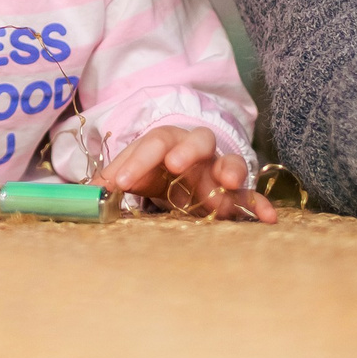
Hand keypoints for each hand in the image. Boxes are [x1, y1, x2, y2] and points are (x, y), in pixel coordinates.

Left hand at [99, 124, 279, 221]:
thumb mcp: (133, 174)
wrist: (182, 172)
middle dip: (187, 150)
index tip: (119, 182)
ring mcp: (220, 170)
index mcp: (167, 143)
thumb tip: (88, 193)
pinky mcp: (236, 193)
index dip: (136, 160)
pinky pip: (252, 196)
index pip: (153, 142)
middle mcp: (197, 152)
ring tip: (230, 182)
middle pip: (198, 139)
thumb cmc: (155, 172)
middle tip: (175, 164)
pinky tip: (268, 218)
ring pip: (231, 161)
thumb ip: (114, 180)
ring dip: (231, 169)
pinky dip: (260, 205)